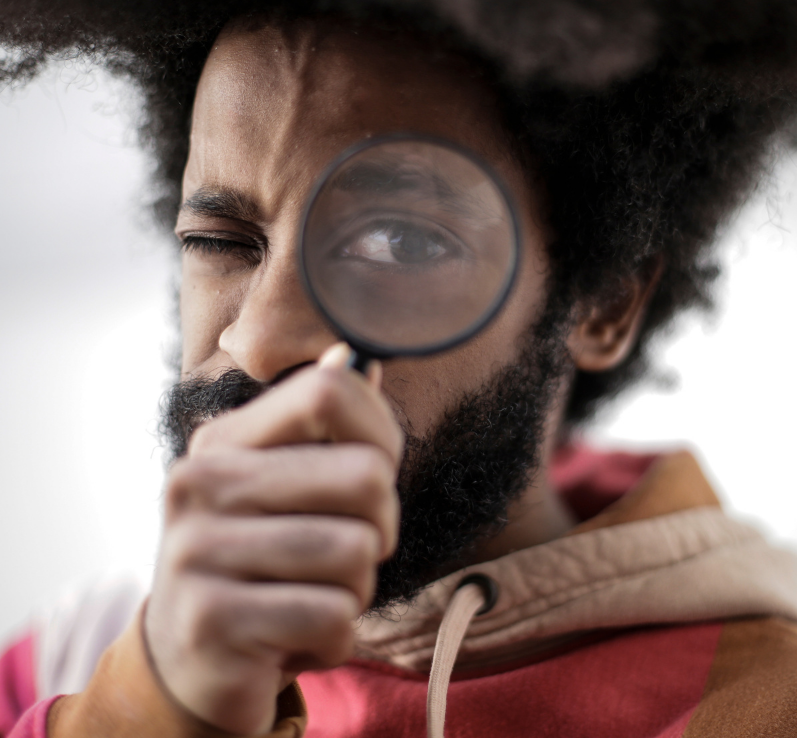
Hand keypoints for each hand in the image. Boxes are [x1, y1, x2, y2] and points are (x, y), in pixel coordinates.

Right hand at [145, 345, 402, 734]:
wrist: (190, 663)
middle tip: (346, 554)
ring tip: (311, 598)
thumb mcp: (283, 488)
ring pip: (356, 553)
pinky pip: (334, 617)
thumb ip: (319, 426)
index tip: (376, 473)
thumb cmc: (261, 563)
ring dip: (356, 590)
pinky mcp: (210, 621)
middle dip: (381, 526)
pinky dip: (335, 639)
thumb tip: (350, 357)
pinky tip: (293, 640)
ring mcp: (197, 552)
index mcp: (222, 443)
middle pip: (365, 476)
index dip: (381, 432)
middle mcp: (200, 484)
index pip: (328, 392)